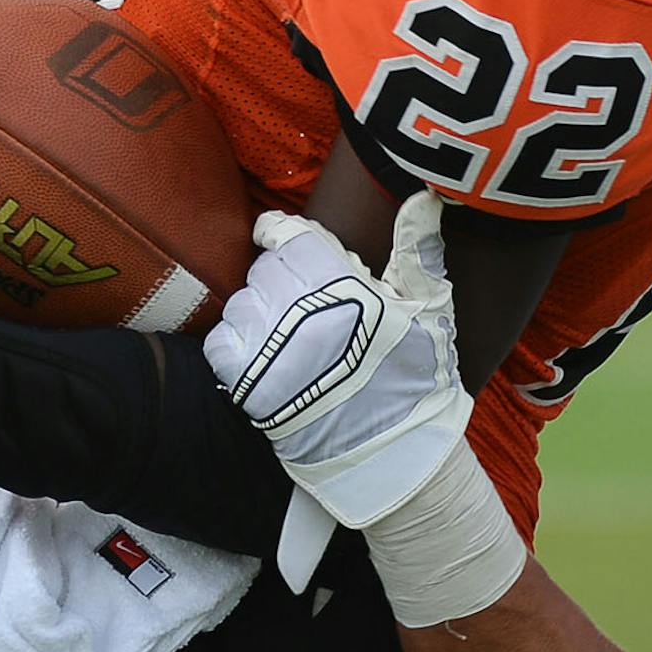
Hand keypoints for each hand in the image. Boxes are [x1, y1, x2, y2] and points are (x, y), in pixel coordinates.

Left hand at [203, 193, 469, 528]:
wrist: (392, 453)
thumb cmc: (415, 377)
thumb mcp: (430, 308)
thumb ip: (418, 249)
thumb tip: (422, 198)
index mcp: (342, 285)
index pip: (292, 236)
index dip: (282, 233)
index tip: (279, 235)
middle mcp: (300, 310)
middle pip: (267, 268)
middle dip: (283, 276)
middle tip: (306, 298)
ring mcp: (270, 348)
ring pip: (242, 302)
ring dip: (260, 309)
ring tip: (286, 329)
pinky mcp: (248, 385)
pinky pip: (221, 343)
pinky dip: (235, 342)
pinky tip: (262, 352)